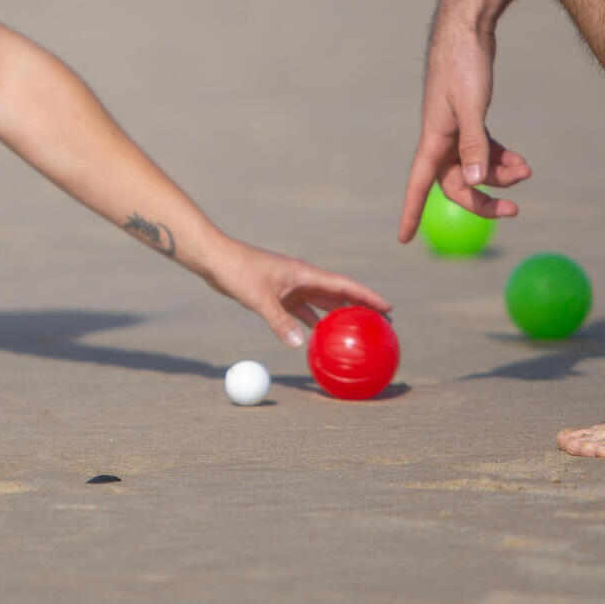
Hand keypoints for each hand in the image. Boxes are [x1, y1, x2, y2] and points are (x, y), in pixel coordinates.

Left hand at [205, 240, 390, 350]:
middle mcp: (302, 279)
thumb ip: (279, 321)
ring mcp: (291, 287)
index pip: (344, 285)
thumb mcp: (259, 298)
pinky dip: (313, 324)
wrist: (215, 259)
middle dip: (361, 308)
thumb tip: (300, 344)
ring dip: (339, 316)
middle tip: (382, 325)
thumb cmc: (237, 271)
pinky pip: (303, 312)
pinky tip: (318, 338)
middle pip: (339, 294)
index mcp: (304, 274)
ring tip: (356, 333)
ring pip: (322, 304)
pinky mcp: (279, 294)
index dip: (368, 296)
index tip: (389, 308)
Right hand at [398, 7, 531, 241]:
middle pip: (457, 183)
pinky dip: (501, 158)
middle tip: (515, 209)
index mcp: (433, 138)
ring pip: (474, 167)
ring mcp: (455, 129)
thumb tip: (475, 181)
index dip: (410, 211)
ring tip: (527, 171)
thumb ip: (473, 144)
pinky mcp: (469, 118)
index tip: (404, 239)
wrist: (466, 29)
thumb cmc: (463, 64)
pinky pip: (483, 150)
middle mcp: (441, 138)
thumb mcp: (471, 106)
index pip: (417, 184)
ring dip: (499, 175)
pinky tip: (520, 161)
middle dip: (484, 198)